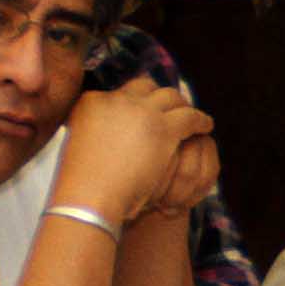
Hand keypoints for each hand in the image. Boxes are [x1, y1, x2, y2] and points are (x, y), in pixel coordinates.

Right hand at [55, 78, 216, 222]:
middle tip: (172, 108)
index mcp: (92, 102)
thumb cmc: (82, 184)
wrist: (90, 197)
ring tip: (192, 116)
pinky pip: (190, 116)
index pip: (122, 93)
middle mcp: (117, 99)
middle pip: (146, 87)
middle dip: (160, 97)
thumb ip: (94, 133)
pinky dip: (200, 120)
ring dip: (182, 105)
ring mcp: (142, 110)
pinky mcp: (165, 127)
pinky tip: (205, 126)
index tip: (145, 110)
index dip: (136, 101)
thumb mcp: (79, 146)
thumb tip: (109, 134)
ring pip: (171, 98)